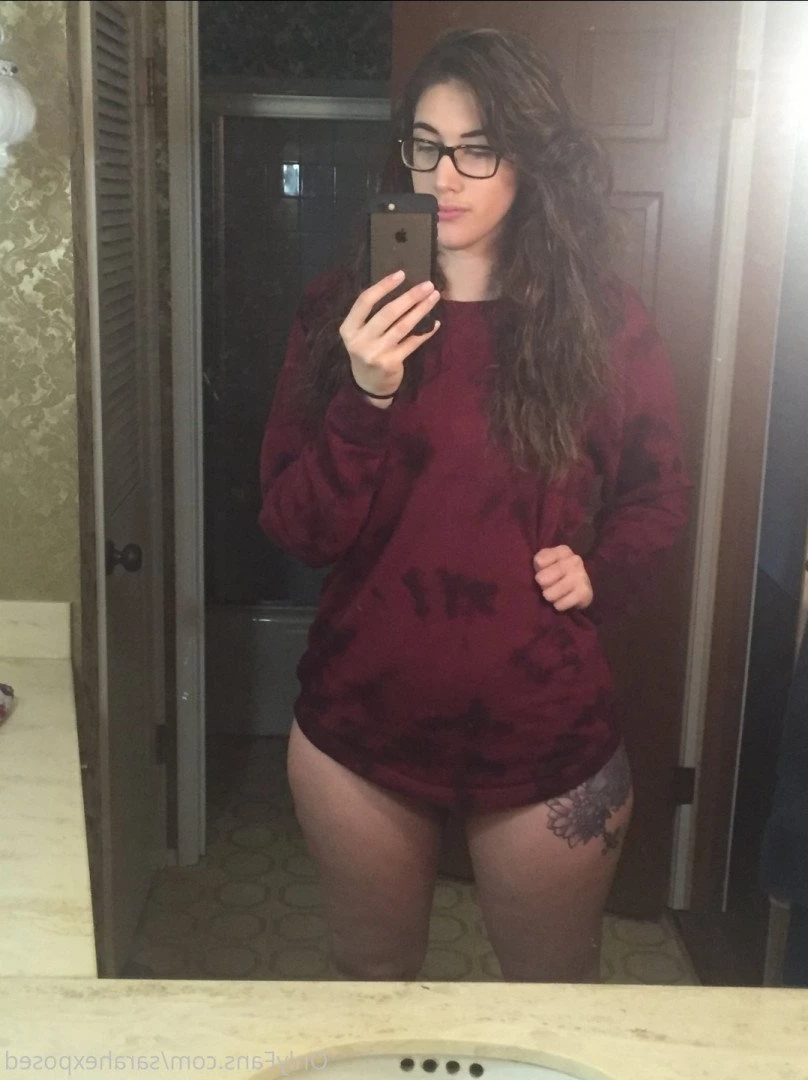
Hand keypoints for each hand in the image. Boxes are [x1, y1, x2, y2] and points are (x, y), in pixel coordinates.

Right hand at [339, 271, 440, 403]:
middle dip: (410, 296)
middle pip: (387, 313)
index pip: (365, 301)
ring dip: (421, 310)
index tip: (401, 274)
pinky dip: (425, 331)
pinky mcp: (391, 363)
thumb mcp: (360, 333)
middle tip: (428, 285)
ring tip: (434, 297)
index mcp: (349, 329)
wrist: (369, 384)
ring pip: (403, 326)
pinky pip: (412, 343)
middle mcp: (360, 341)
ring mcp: (375, 353)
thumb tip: (400, 287)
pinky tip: (435, 322)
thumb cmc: (367, 349)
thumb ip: (371, 315)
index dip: (383, 286)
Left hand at [533, 545, 592, 611]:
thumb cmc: (555, 572)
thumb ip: (540, 559)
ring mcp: (581, 576)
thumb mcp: (545, 561)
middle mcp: (575, 560)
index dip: (537, 571)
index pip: (540, 561)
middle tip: (545, 586)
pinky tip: (561, 601)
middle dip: (542, 585)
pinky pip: (561, 603)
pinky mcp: (585, 592)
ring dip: (549, 596)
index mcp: (563, 551)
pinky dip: (558, 605)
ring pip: (552, 592)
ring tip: (552, 594)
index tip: (542, 571)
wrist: (579, 588)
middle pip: (544, 578)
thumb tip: (540, 562)